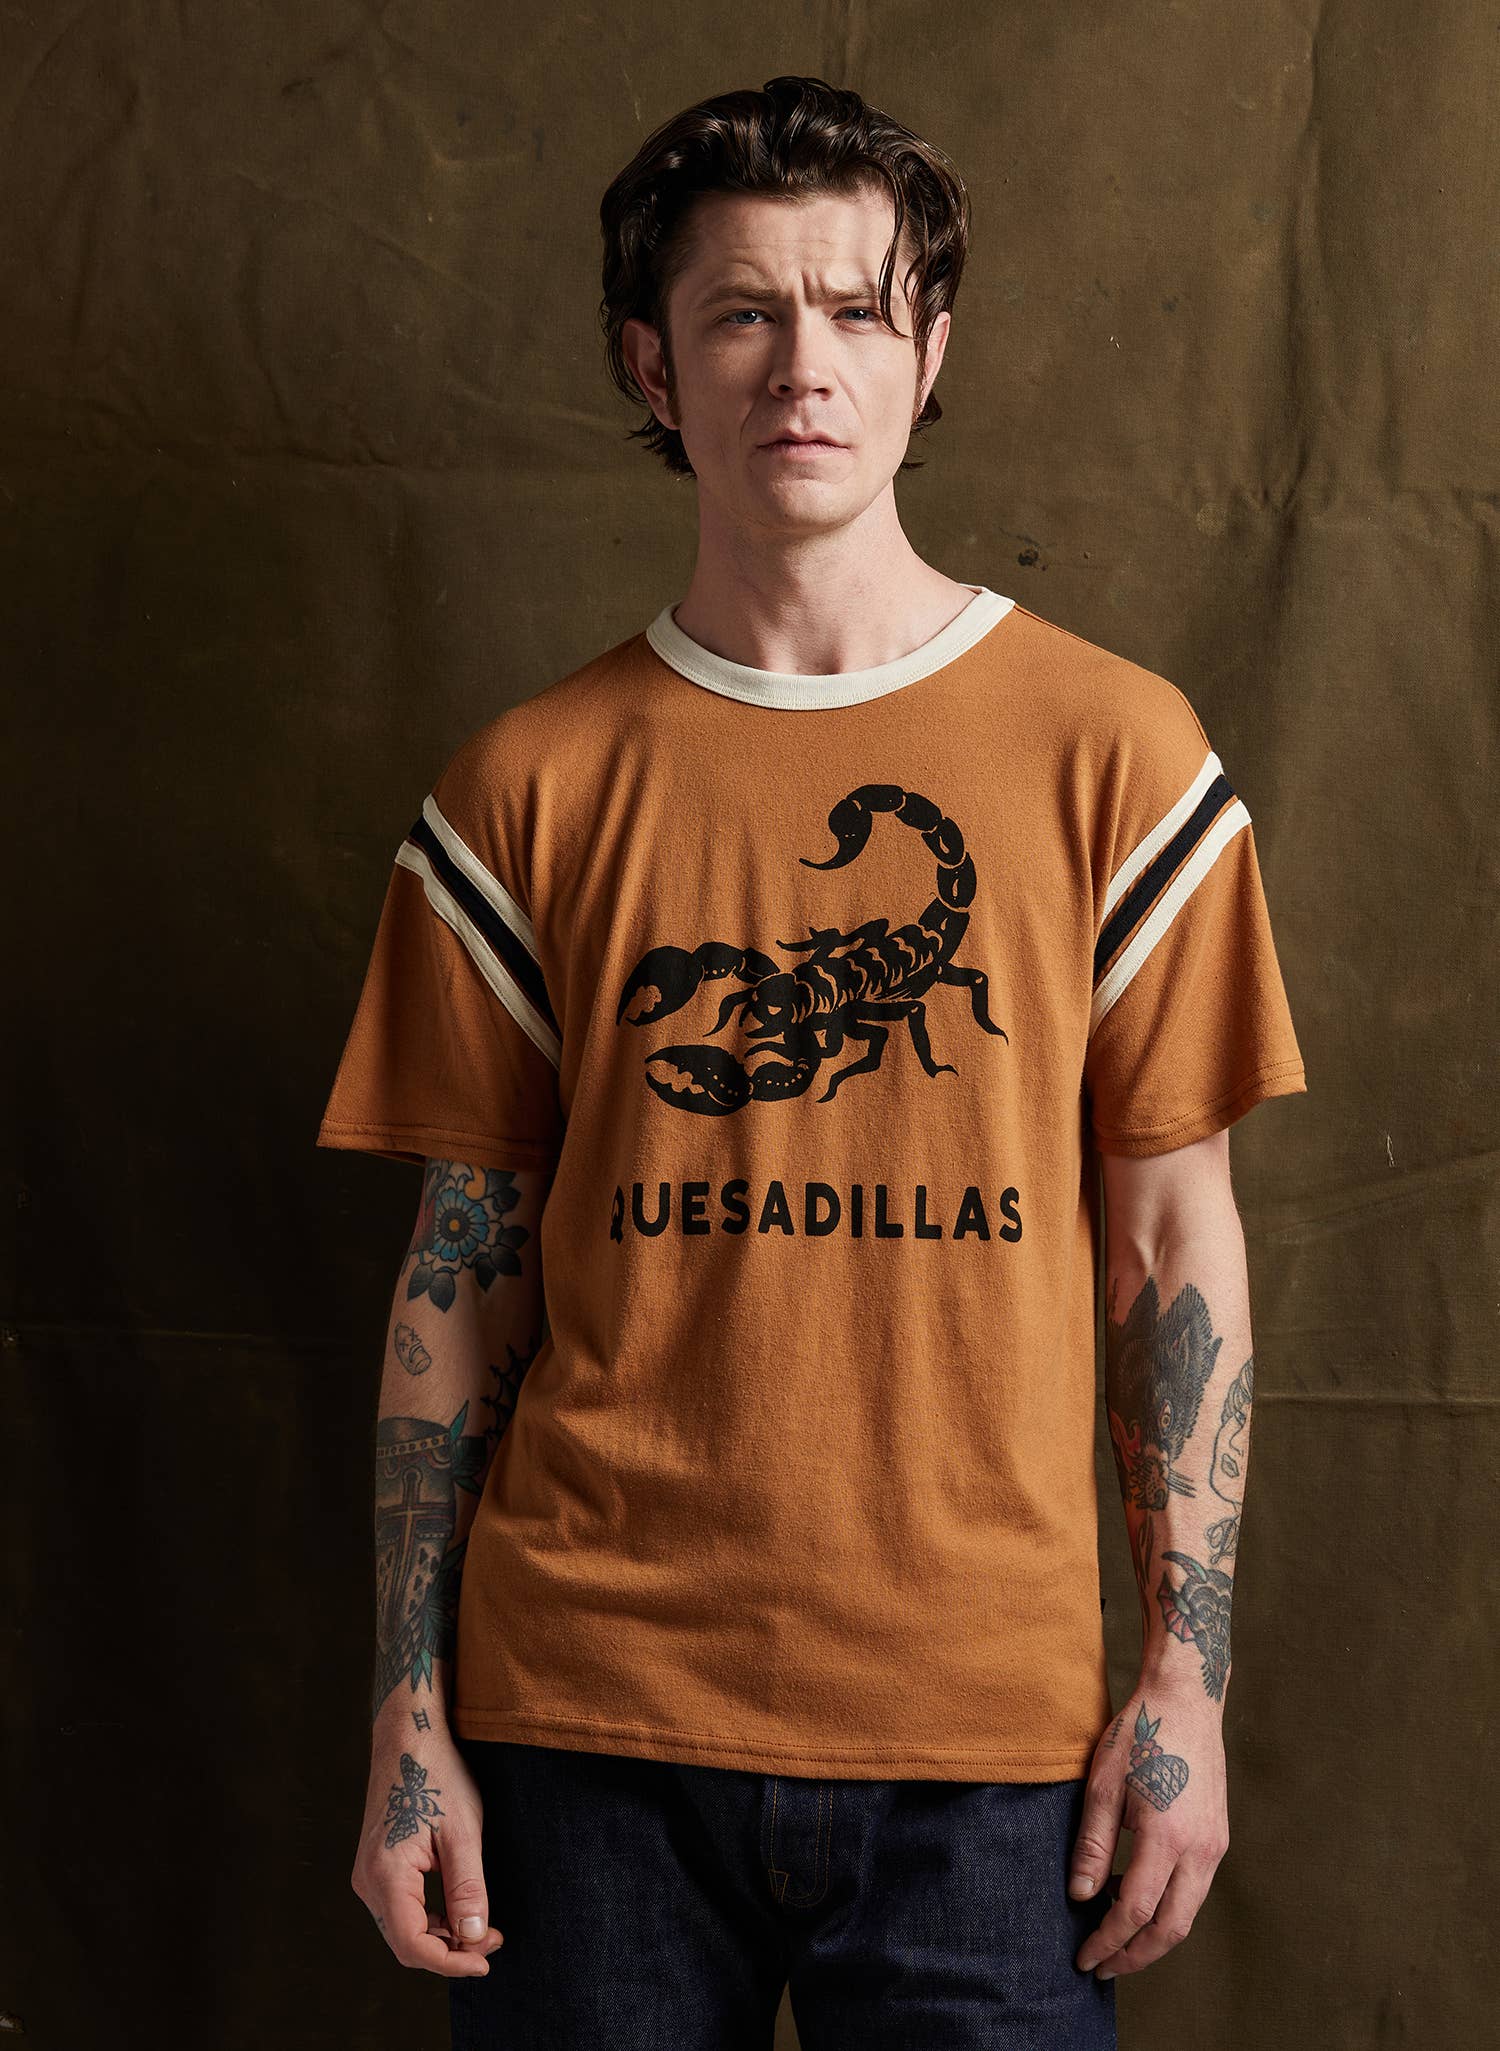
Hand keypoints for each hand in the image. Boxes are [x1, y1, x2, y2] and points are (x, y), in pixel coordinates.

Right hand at [351, 1722, 504, 1977]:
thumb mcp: (463, 1833)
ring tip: (481, 1927)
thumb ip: (467, 1889)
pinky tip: (458, 1910)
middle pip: (405, 1943)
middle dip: (449, 1952)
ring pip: (403, 1929)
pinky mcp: (376, 1867)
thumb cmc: (438, 1776)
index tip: (485, 1961)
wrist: (409, 1737)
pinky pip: (400, 1910)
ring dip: (441, 1937)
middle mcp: (368, 1881)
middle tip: (492, 1942)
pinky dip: (430, 1919)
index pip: (413, 1945)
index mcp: (385, 1875)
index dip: (450, 1963)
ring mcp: (368, 1875)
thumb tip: (473, 1939)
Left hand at [1067, 1683, 1228, 1981]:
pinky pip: (1194, 1889)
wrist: (1186, 1699)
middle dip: (1135, 1956)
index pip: (1134, 1912)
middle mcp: (1199, 1849)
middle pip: (1170, 1928)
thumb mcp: (1102, 1785)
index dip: (1107, 1942)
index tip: (1085, 1959)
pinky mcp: (1218, 1837)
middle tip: (1101, 1966)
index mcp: (1167, 1837)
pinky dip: (1166, 1906)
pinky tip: (1133, 1895)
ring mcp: (1215, 1845)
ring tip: (1113, 1936)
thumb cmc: (1140, 1734)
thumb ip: (1092, 1845)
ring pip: (1186, 1913)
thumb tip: (1079, 1896)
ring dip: (1152, 1935)